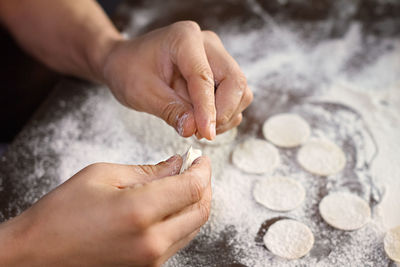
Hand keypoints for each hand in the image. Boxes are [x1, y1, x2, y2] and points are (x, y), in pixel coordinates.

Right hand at [0, 155, 210, 265]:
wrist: (38, 254)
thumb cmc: (62, 213)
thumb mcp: (103, 176)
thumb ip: (148, 170)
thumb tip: (176, 164)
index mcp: (139, 212)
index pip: (192, 188)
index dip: (202, 170)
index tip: (200, 159)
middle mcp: (151, 241)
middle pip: (201, 210)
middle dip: (204, 185)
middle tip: (195, 168)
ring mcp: (151, 259)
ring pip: (193, 227)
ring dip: (195, 203)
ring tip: (183, 183)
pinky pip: (178, 240)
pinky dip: (182, 220)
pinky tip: (171, 204)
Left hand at [102, 21, 252, 139]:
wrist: (126, 62)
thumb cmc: (129, 70)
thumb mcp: (143, 93)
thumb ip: (171, 111)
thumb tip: (194, 129)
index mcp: (184, 39)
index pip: (205, 77)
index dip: (208, 109)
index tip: (205, 133)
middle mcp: (207, 44)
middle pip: (235, 81)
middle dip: (223, 112)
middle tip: (201, 132)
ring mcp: (216, 57)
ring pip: (240, 91)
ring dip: (225, 115)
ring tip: (198, 127)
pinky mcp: (218, 72)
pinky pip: (234, 97)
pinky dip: (224, 115)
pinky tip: (202, 121)